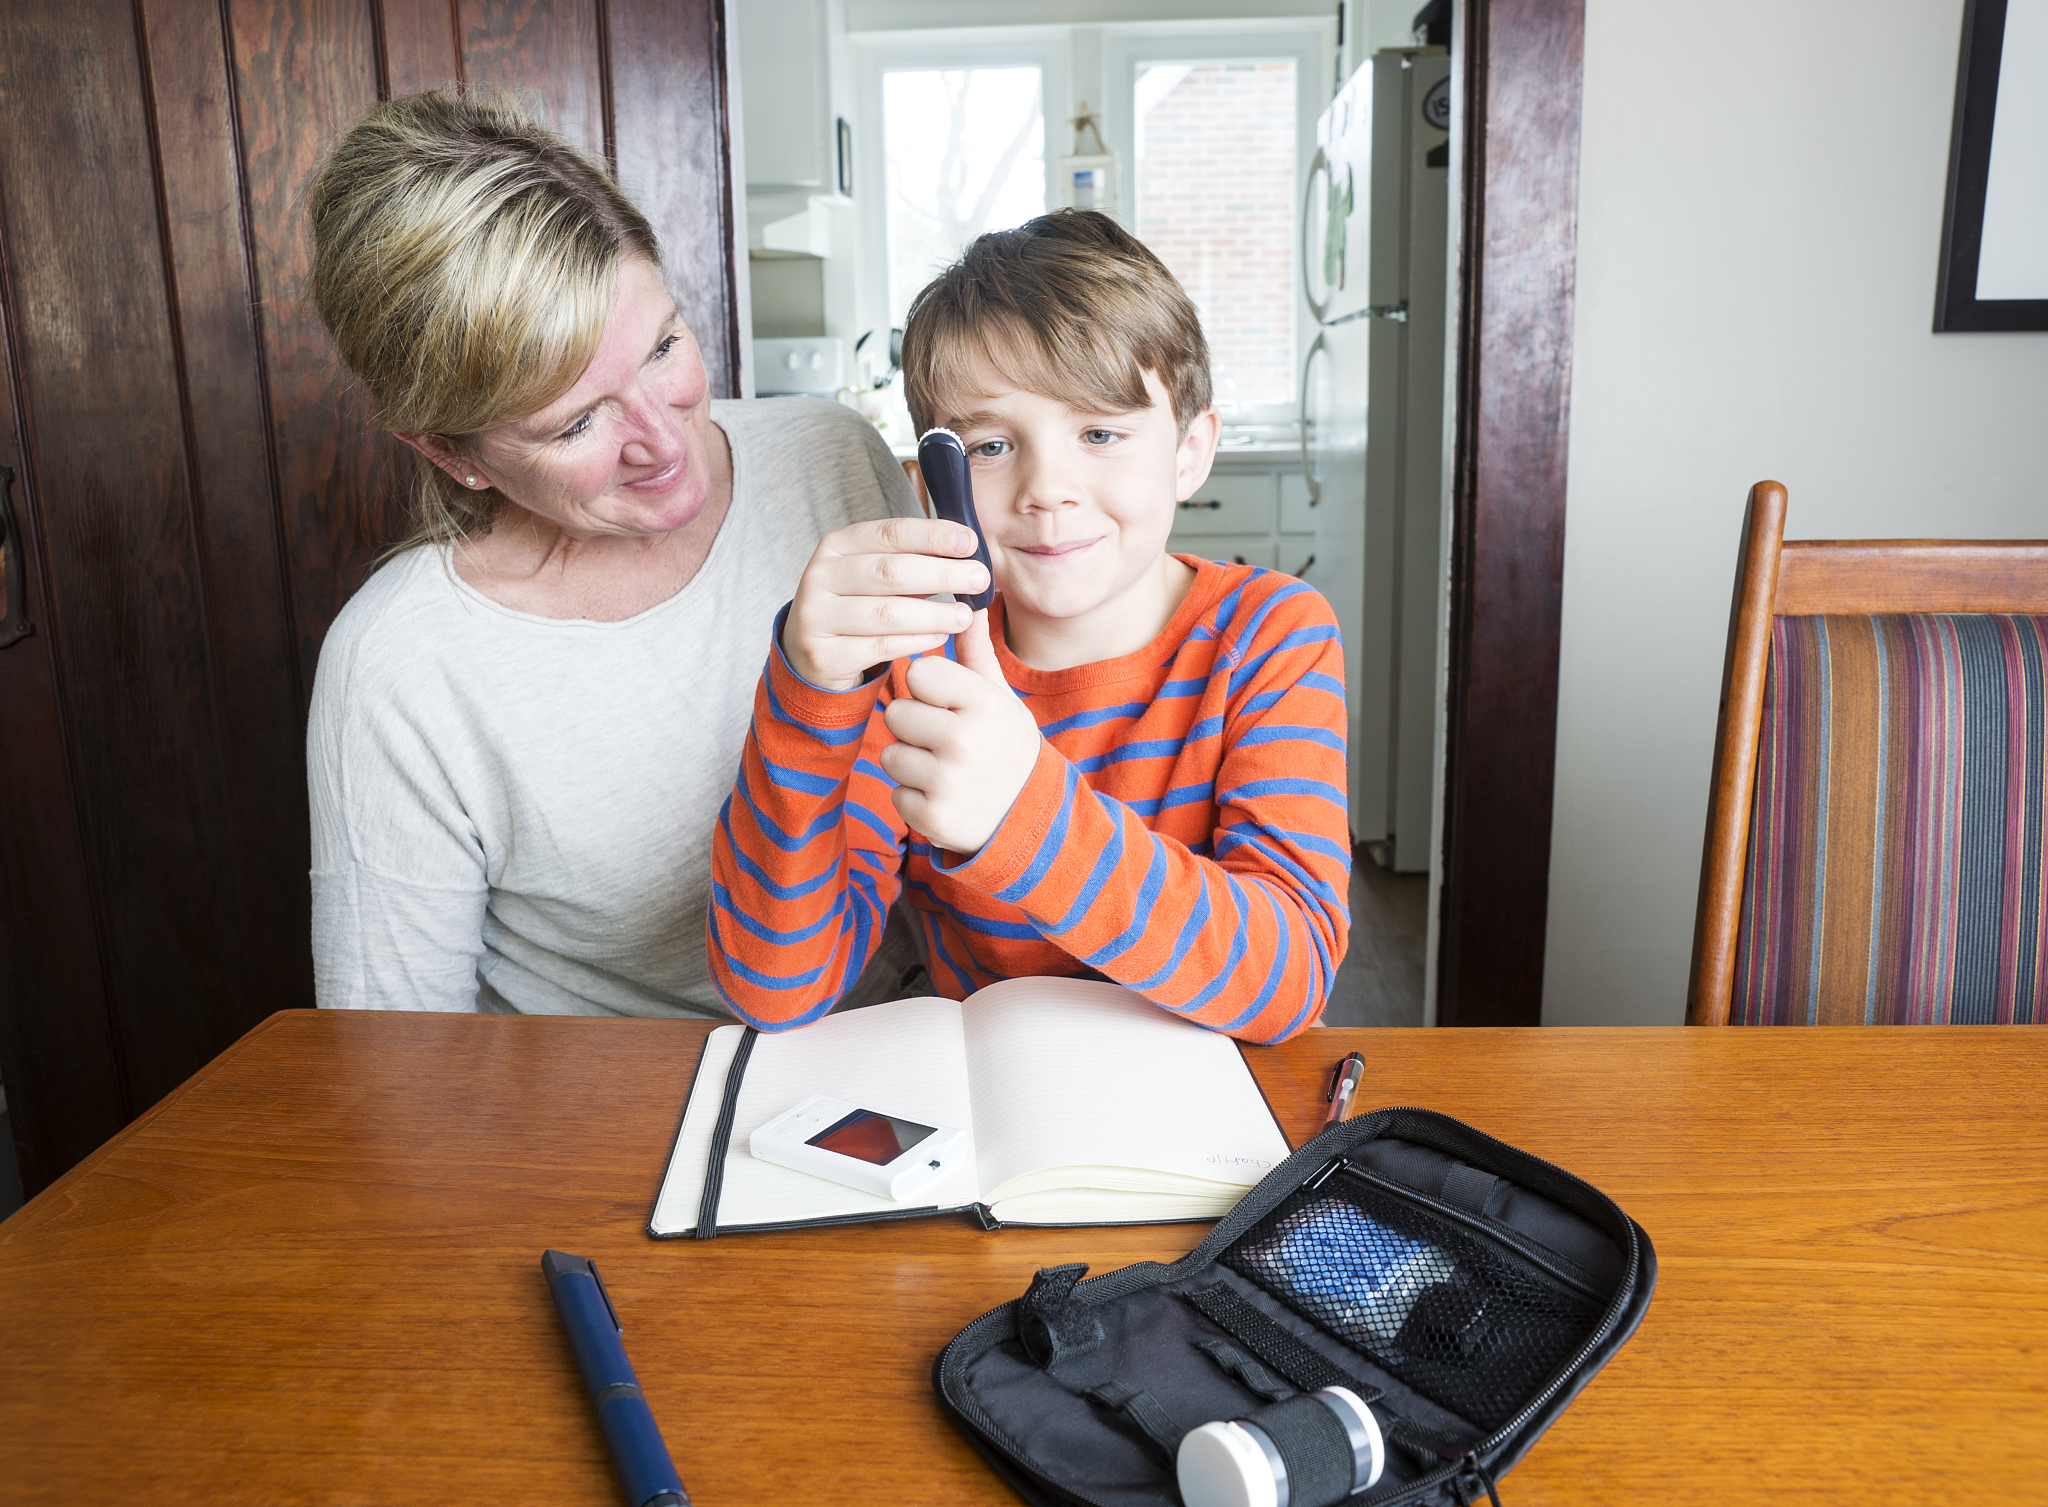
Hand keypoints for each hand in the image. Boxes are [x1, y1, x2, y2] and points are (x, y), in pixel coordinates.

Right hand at [781, 518, 991, 690]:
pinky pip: (880, 647)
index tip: (970, 542)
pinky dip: (916, 641)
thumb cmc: (858, 607)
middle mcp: (821, 576)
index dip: (933, 536)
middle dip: (942, 573)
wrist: (813, 655)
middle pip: (891, 571)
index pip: (890, 533)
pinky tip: (941, 636)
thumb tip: (967, 550)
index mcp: (836, 546)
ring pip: (887, 613)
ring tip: (966, 615)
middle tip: (980, 578)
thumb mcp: (875, 576)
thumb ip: (912, 561)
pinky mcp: (825, 654)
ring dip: (934, 613)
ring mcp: (817, 616)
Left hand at [880, 611, 1041, 856]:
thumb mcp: (1001, 699)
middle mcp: (965, 741)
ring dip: (911, 763)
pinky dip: (914, 797)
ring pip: (891, 754)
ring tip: (946, 770)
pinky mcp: (931, 817)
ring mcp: (947, 782)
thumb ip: (977, 653)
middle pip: (897, 713)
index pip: (919, 672)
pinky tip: (944, 796)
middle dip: (915, 727)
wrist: (1031, 820)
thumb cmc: (1007, 748)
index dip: (929, 688)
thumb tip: (969, 602)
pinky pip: (896, 793)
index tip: (948, 704)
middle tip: (947, 743)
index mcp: (983, 703)